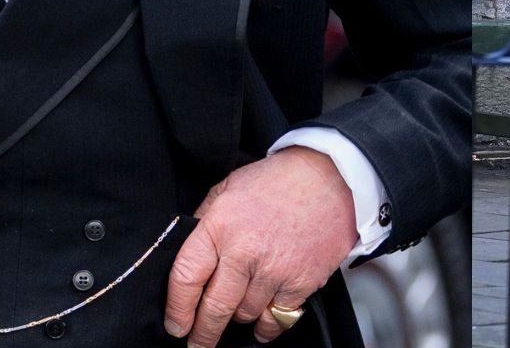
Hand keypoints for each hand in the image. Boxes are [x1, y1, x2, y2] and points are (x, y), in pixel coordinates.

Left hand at [164, 146, 357, 345]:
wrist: (333, 178)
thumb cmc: (281, 180)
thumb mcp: (229, 187)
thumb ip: (205, 218)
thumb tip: (186, 247)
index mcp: (220, 226)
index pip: (186, 277)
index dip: (177, 309)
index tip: (176, 324)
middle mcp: (244, 251)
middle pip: (214, 309)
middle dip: (203, 334)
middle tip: (198, 344)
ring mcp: (274, 271)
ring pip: (245, 315)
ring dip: (239, 318)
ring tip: (238, 313)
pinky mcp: (301, 283)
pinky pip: (277, 319)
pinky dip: (268, 324)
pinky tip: (263, 319)